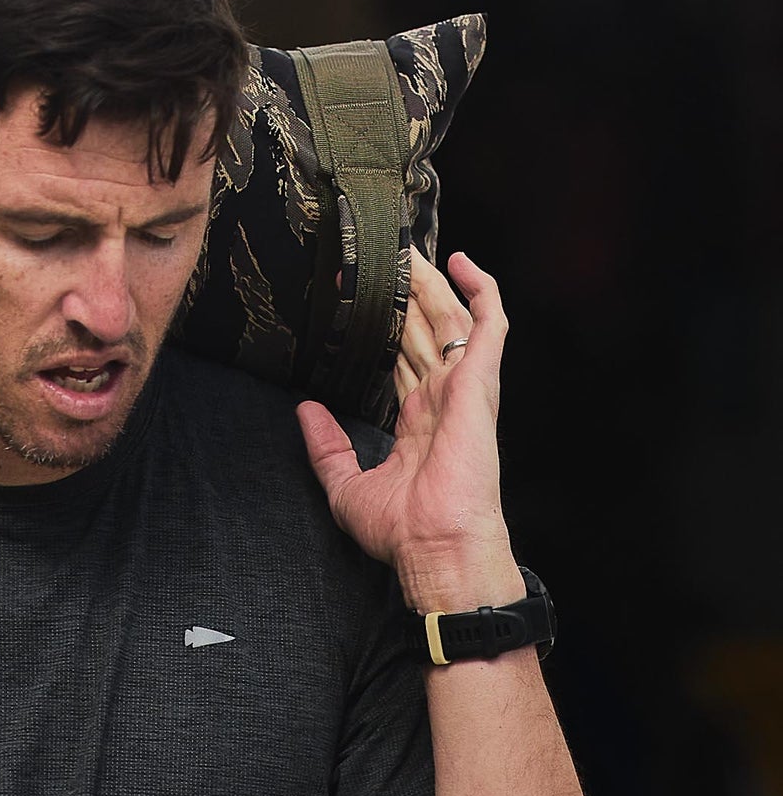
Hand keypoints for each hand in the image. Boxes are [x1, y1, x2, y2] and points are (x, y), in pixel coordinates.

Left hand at [297, 250, 521, 610]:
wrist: (435, 547)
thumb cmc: (401, 530)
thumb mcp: (345, 485)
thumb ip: (326, 446)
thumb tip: (305, 410)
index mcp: (419, 422)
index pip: (402, 360)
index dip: (385, 328)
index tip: (363, 300)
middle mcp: (444, 400)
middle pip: (424, 332)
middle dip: (407, 295)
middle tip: (386, 258)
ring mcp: (464, 389)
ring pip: (449, 319)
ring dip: (432, 283)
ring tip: (410, 249)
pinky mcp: (479, 382)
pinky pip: (489, 324)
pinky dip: (481, 289)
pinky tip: (461, 261)